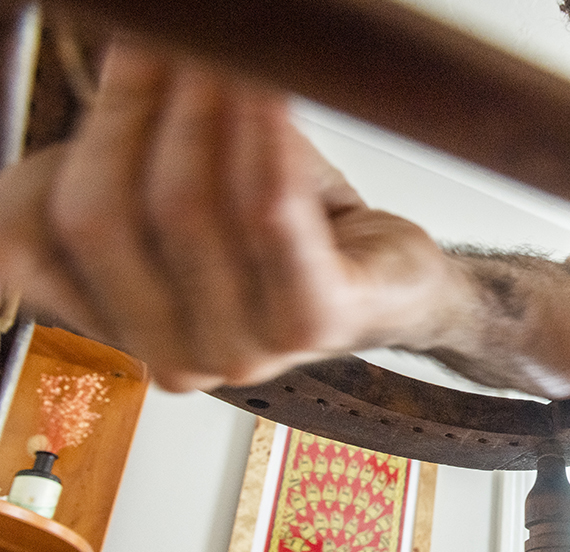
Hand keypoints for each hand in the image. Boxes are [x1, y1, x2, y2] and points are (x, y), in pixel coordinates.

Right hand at [0, 42, 452, 390]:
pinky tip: (268, 94)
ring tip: (229, 55)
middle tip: (181, 42)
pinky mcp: (314, 321)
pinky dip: (262, 144)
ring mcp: (242, 349)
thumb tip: (120, 47)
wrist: (396, 281)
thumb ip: (131, 147)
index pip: (36, 235)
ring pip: (188, 208)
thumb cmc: (297, 235)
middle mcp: (172, 354)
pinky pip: (269, 219)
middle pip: (104, 218)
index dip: (78, 134)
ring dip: (203, 111)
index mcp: (119, 326)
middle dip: (135, 110)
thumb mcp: (191, 188)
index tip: (128, 51)